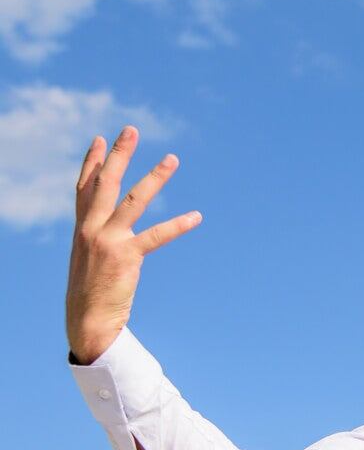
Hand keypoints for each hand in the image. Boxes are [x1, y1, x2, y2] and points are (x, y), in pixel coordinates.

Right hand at [65, 126, 200, 363]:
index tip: (99, 138)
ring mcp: (107, 241)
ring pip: (133, 200)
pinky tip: (196, 216)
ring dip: (155, 177)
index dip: (91, 162)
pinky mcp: (126, 257)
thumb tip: (105, 231)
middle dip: (118, 154)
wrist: (87, 320)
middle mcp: (91, 229)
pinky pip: (156, 236)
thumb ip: (96, 239)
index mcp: (81, 228)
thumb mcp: (88, 258)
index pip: (85, 187)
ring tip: (172, 158)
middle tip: (131, 129)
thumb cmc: (91, 292)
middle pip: (105, 182)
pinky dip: (178, 225)